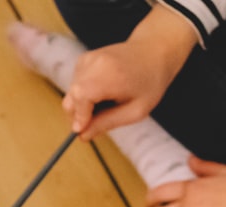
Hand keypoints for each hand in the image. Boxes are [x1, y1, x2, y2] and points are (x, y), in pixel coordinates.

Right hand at [62, 4, 195, 138]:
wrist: (154, 51)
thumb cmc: (149, 82)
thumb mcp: (135, 110)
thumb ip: (107, 123)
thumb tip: (82, 135)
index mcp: (110, 76)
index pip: (80, 99)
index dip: (79, 118)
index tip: (82, 132)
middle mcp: (95, 64)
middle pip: (71, 98)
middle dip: (79, 115)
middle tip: (95, 123)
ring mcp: (87, 59)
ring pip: (71, 93)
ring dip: (83, 104)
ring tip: (106, 103)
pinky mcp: (84, 59)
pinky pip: (75, 85)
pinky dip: (84, 93)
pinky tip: (102, 92)